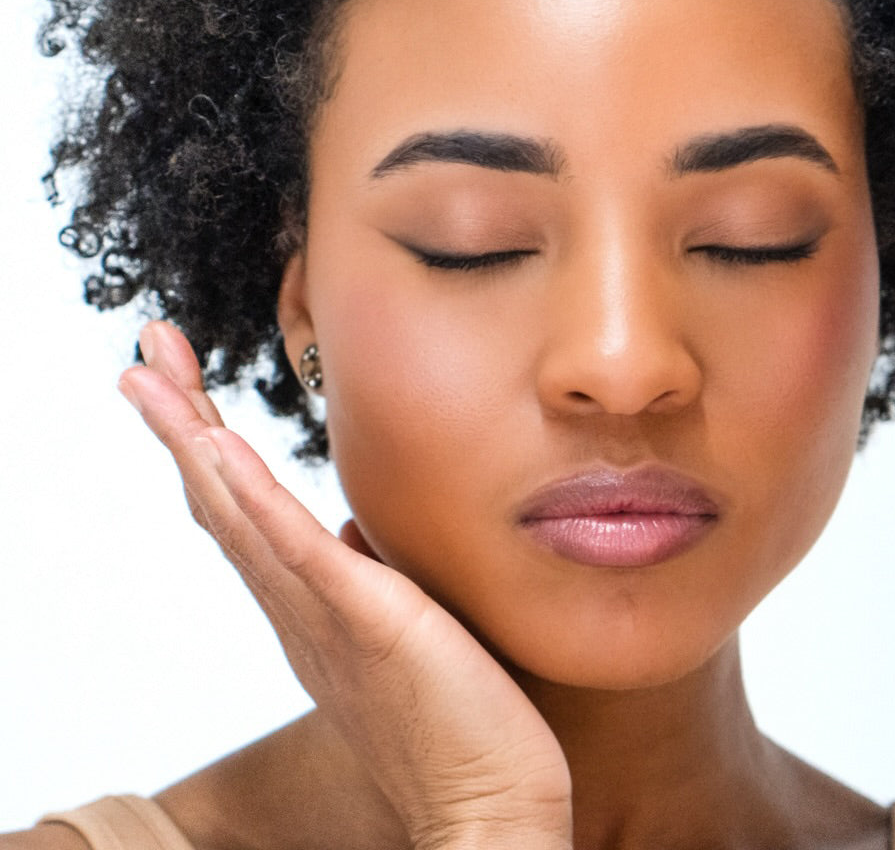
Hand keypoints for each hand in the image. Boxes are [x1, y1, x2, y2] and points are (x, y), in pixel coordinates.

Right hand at [118, 321, 571, 849]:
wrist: (489, 807)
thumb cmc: (458, 721)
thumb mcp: (406, 626)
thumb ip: (369, 578)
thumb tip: (354, 533)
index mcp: (309, 605)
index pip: (243, 511)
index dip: (206, 446)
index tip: (182, 386)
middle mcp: (297, 608)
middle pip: (220, 499)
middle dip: (180, 419)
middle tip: (146, 350)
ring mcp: (323, 615)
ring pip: (237, 513)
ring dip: (189, 437)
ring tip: (148, 373)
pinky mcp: (366, 621)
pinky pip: (294, 550)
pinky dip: (249, 496)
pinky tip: (214, 446)